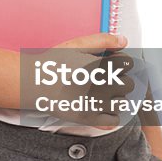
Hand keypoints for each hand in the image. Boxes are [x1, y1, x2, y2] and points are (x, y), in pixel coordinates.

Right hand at [20, 33, 134, 128]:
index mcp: (101, 64)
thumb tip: (123, 40)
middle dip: (121, 80)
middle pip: (129, 84)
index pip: (128, 64)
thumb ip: (103, 40)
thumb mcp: (77, 45)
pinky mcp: (88, 118)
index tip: (112, 65)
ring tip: (101, 94)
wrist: (32, 83)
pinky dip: (110, 115)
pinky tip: (100, 107)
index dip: (121, 63)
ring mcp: (96, 103)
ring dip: (116, 98)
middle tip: (106, 80)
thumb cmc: (52, 62)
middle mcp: (102, 84)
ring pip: (122, 102)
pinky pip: (113, 120)